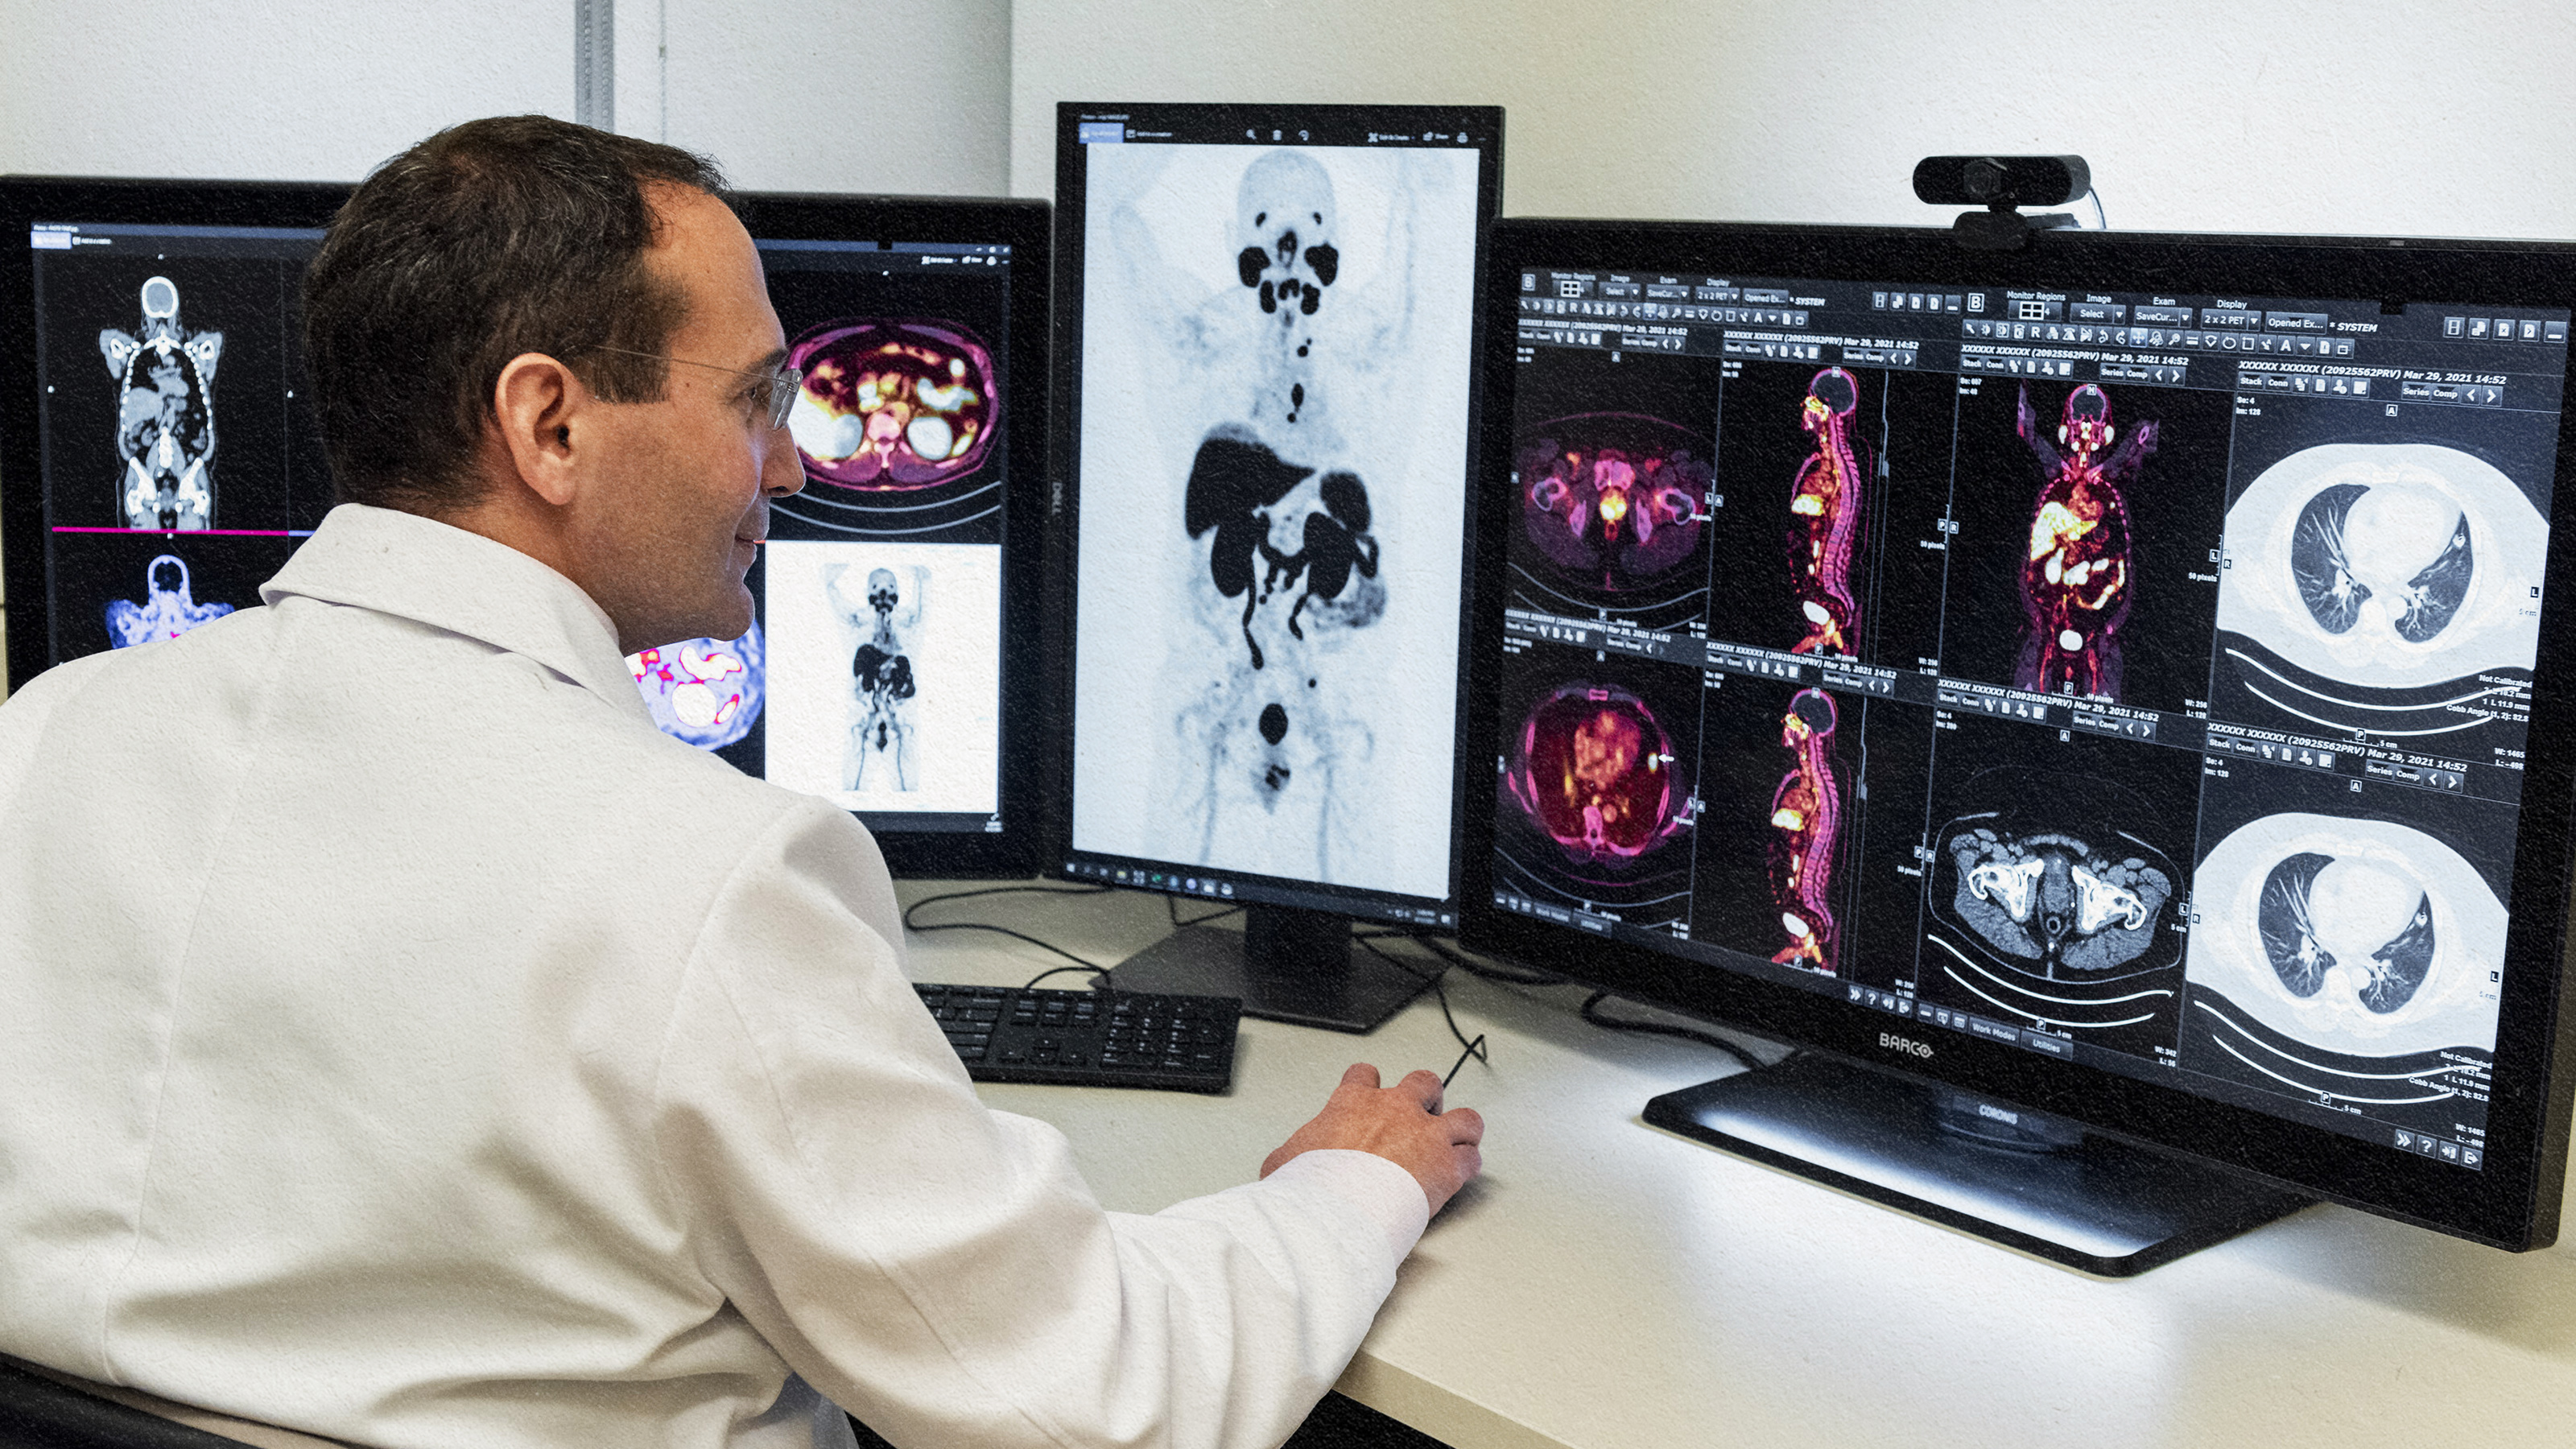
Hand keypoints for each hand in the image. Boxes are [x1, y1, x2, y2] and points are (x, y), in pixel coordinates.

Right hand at [1261, 1063, 1484, 1215]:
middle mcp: (1395, 1110)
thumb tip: (1281, 1168)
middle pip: (1424, 1083)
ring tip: (1460, 1139)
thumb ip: (1292, 1155)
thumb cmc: (1312, 1187)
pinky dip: (1470, 1164)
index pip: (1364, 1074)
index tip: (1370, 1093)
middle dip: (1427, 1096)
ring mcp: (1426, 1135)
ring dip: (1463, 1128)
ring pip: (1464, 1117)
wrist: (1338, 1212)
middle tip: (1424, 1113)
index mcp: (1353, 1103)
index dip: (1370, 1083)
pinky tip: (1465, 1171)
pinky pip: (1471, 1158)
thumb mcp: (1284, 1162)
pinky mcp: (1447, 1166)